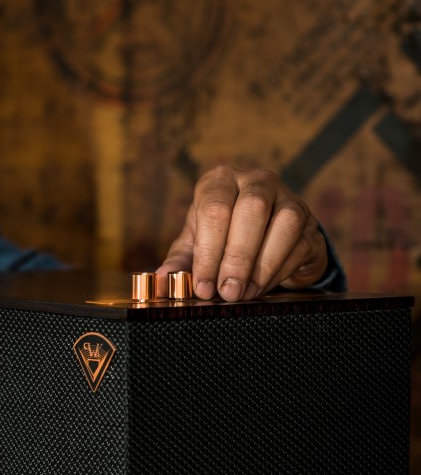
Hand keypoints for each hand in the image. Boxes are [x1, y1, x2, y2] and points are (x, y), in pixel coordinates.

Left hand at [157, 165, 328, 300]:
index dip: (208, 250)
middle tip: (226, 292)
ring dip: (262, 265)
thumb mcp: (196, 244)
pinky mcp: (312, 223)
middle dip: (237, 257)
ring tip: (244, 293)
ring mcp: (289, 198)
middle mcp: (257, 181)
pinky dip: (279, 271)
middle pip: (251, 210)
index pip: (215, 208)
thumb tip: (163, 278)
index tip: (203, 286)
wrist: (266, 238)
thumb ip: (180, 260)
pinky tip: (262, 288)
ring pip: (284, 223)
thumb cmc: (223, 236)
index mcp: (221, 181)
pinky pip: (300, 244)